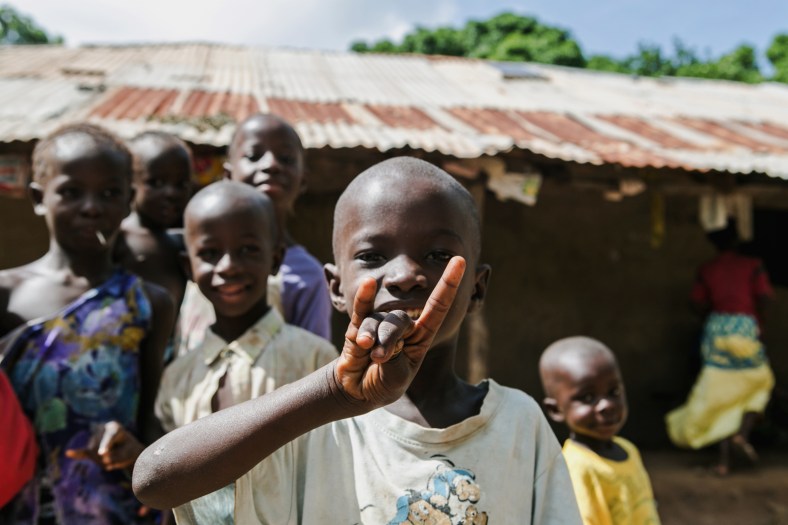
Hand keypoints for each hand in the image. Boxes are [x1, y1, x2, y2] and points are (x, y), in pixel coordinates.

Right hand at [65, 421, 144, 470]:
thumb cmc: (130, 449)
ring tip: (113, 456)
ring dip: (105, 462)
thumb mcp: (130, 452)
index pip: (110, 437)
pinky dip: (77, 454)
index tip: (102, 454)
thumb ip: (118, 456)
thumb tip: (103, 459)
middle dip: (112, 458)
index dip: (106, 446)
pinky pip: (83, 452)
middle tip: (120, 456)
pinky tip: (68, 453)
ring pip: (96, 456)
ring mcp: (94, 438)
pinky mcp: (90, 448)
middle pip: (103, 450)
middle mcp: (102, 430)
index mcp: (114, 427)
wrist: (127, 449)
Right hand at [335, 256, 465, 406]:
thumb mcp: (397, 377)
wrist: (359, 391)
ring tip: (371, 357)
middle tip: (380, 359)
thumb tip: (378, 336)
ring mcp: (381, 324)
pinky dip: (364, 297)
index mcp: (422, 336)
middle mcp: (403, 326)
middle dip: (389, 339)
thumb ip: (393, 356)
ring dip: (374, 340)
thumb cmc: (384, 384)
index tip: (460, 261)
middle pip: (400, 320)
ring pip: (379, 321)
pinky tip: (368, 284)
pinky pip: (363, 308)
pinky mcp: (359, 325)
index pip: (438, 305)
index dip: (449, 284)